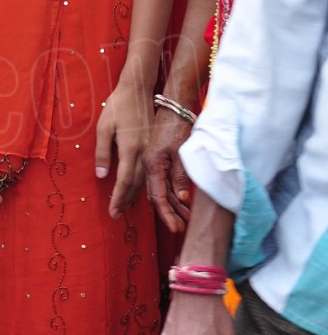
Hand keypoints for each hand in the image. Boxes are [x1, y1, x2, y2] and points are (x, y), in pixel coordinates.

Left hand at [95, 69, 152, 217]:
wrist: (138, 90)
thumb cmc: (118, 106)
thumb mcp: (104, 128)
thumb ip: (103, 153)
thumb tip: (101, 175)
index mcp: (130, 148)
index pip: (123, 180)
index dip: (118, 197)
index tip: (112, 211)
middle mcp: (143, 152)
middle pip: (136, 184)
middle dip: (125, 201)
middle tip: (116, 214)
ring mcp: (151, 149)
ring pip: (145, 179)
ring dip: (135, 195)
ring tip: (126, 206)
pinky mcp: (153, 146)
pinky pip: (149, 171)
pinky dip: (143, 183)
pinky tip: (139, 190)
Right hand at [144, 107, 194, 233]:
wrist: (171, 106)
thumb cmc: (175, 125)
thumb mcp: (181, 152)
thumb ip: (180, 176)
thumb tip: (182, 198)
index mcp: (151, 165)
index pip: (158, 196)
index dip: (166, 214)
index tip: (174, 229)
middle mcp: (149, 166)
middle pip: (156, 196)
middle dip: (168, 213)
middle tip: (179, 228)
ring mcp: (153, 162)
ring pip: (161, 189)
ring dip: (173, 205)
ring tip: (185, 219)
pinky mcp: (158, 158)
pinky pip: (163, 180)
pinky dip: (173, 192)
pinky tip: (181, 201)